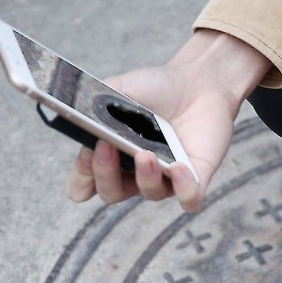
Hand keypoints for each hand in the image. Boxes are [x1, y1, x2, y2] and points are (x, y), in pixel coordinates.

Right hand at [68, 30, 270, 211]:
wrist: (198, 82)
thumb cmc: (158, 88)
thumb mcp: (121, 90)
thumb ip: (97, 104)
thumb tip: (82, 117)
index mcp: (113, 155)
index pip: (88, 182)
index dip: (82, 177)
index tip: (85, 154)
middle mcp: (137, 173)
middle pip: (113, 193)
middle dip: (105, 175)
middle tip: (107, 147)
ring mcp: (167, 179)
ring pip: (151, 194)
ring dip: (145, 177)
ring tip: (145, 154)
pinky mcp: (196, 180)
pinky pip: (189, 200)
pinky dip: (183, 190)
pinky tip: (178, 168)